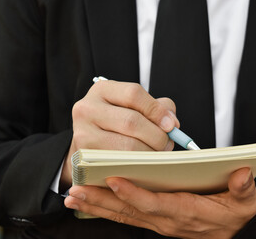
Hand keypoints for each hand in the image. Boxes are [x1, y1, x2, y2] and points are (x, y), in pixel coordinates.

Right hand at [60, 80, 179, 189]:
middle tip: (168, 144)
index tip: (172, 125)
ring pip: (127, 146)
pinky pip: (120, 164)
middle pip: (131, 121)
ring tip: (158, 155)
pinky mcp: (85, 158)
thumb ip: (157, 108)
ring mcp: (82, 133)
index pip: (133, 94)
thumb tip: (172, 123)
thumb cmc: (118, 124)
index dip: (156, 110)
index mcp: (102, 90)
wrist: (90, 147)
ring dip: (150, 153)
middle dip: (157, 136)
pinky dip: (138, 166)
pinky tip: (145, 165)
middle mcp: (87, 108)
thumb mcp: (134, 108)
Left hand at [64, 167, 255, 238]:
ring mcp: (159, 222)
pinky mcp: (154, 220)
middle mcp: (168, 220)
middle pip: (131, 211)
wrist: (232, 230)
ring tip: (74, 198)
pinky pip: (127, 216)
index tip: (114, 180)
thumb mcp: (246, 202)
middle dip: (102, 201)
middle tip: (76, 192)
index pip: (156, 204)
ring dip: (98, 206)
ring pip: (124, 215)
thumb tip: (242, 174)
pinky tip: (89, 203)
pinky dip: (107, 209)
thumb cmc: (236, 212)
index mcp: (188, 212)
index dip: (135, 194)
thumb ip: (244, 189)